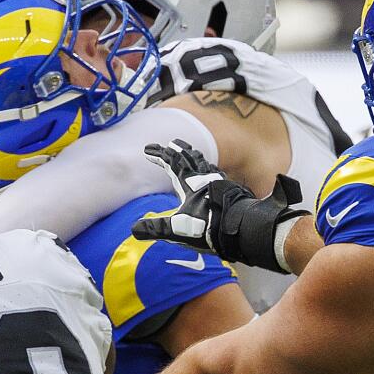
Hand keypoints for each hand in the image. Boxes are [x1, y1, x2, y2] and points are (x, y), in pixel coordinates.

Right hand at [131, 141, 308, 272]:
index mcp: (189, 183)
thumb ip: (156, 229)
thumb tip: (134, 230)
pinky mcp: (230, 191)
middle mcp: (205, 178)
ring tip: (191, 155)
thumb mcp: (178, 229)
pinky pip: (217, 175)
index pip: (171, 162)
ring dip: (195, 157)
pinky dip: (210, 170)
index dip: (159, 155)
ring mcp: (219, 183)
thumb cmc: (209, 227)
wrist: (240, 229)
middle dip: (178, 149)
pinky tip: (213, 176)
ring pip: (205, 164)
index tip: (148, 150)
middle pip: (190, 157)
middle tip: (171, 143)